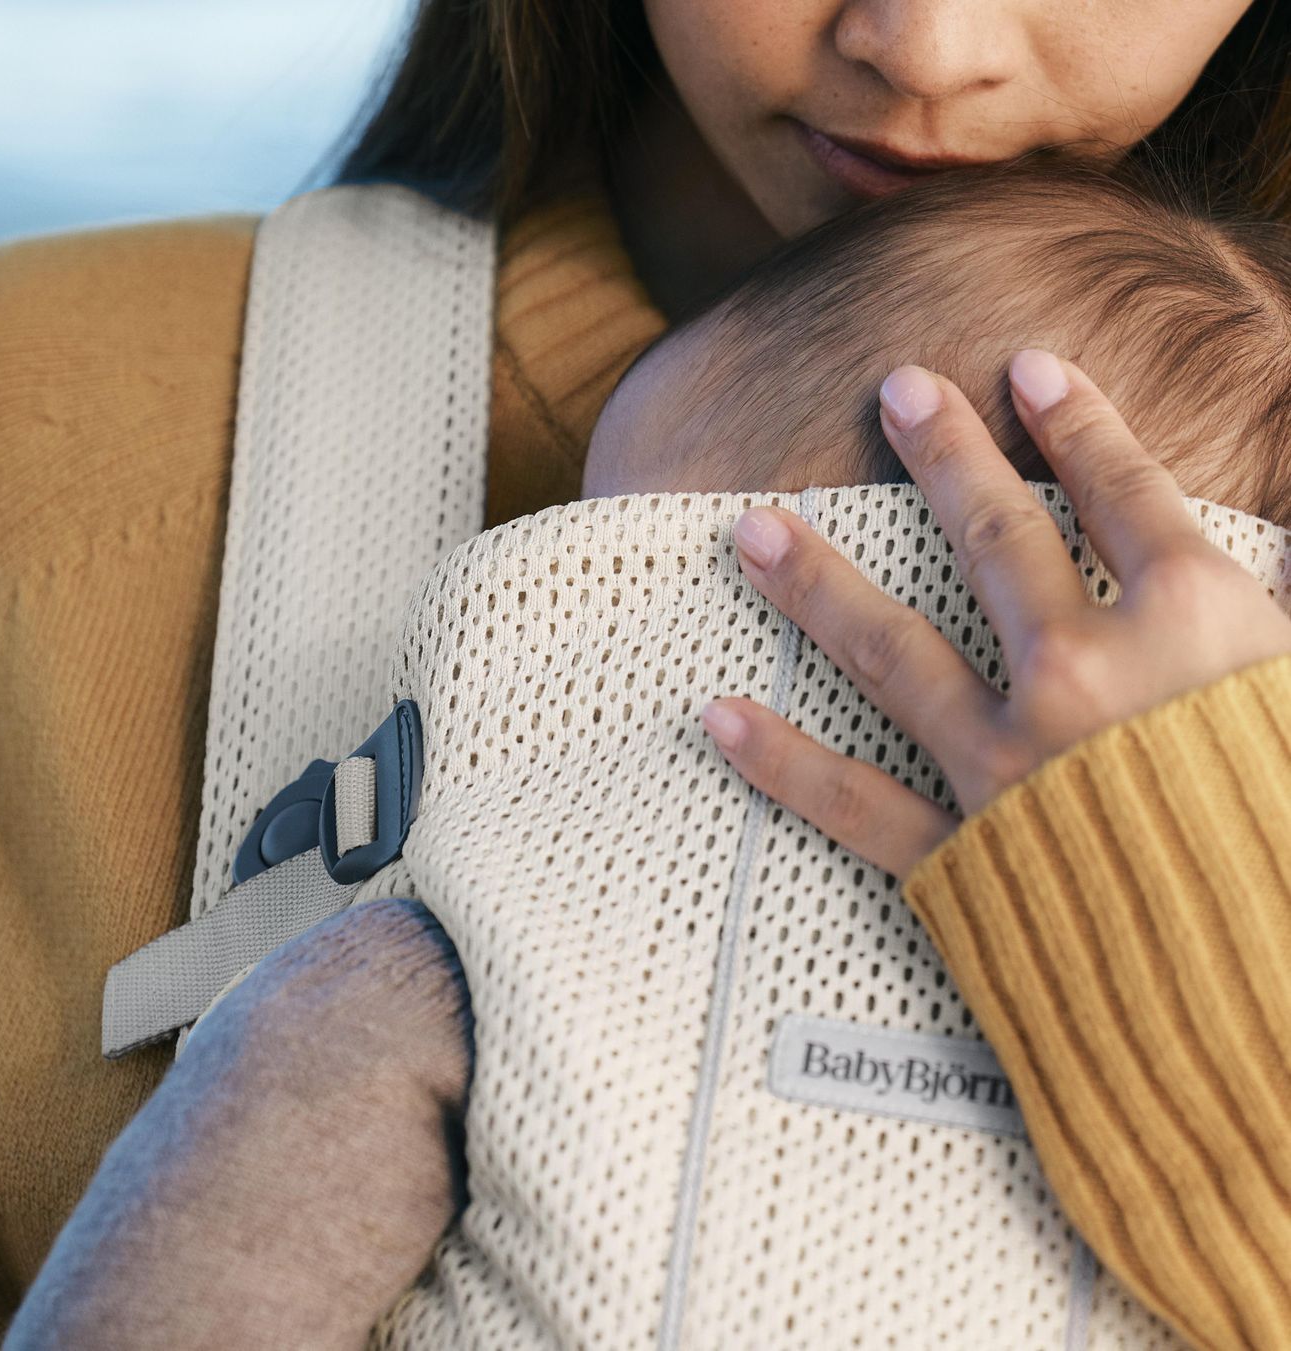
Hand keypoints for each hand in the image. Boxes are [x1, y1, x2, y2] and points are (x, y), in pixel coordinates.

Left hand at [701, 349, 1290, 882]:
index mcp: (1194, 626)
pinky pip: (857, 801)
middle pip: (995, 538)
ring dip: (817, 582)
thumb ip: (1280, 609)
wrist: (1281, 994)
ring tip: (753, 529)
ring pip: (894, 650)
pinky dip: (784, 761)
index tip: (1027, 368)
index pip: (1125, 490)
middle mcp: (1085, 675)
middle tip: (895, 388)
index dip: (1077, 420)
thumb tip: (1269, 553)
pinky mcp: (965, 857)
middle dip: (945, 455)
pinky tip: (719, 715)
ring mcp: (1011, 764)